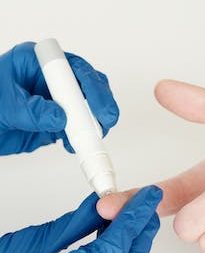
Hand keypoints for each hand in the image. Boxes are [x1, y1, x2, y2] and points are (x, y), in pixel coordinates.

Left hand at [0, 41, 118, 154]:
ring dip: (93, 125)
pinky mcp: (57, 123)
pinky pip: (79, 130)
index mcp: (37, 63)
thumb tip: (60, 117)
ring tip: (89, 140)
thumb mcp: (5, 105)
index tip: (98, 109)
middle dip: (100, 105)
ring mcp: (56, 102)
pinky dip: (82, 140)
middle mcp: (51, 80)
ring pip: (88, 110)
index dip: (91, 88)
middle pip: (89, 87)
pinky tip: (75, 147)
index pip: (74, 69)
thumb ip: (32, 111)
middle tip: (105, 122)